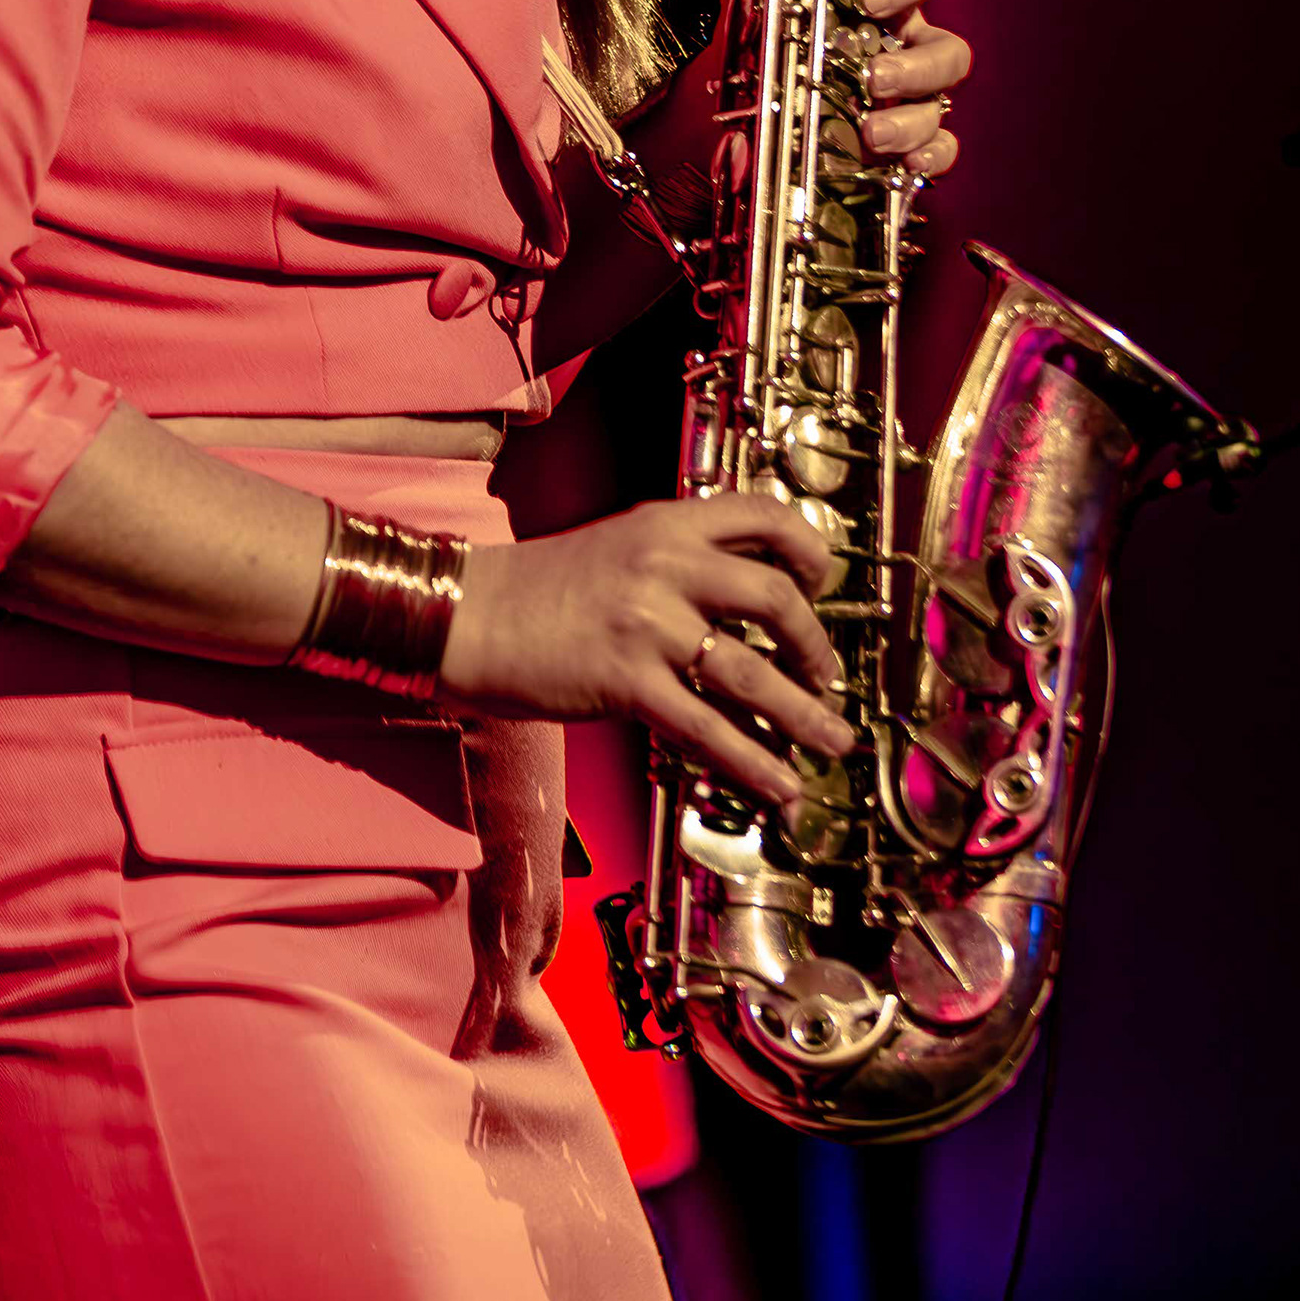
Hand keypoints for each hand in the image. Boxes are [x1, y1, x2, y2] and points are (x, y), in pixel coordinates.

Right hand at [438, 494, 854, 806]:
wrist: (468, 616)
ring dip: (805, 715)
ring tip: (831, 740)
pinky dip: (756, 764)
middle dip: (816, 647)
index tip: (822, 584)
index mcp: (664, 523)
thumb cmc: (537, 589)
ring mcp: (647, 624)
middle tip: (825, 678)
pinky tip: (780, 785)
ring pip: (754, 673)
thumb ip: (680, 560)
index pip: (763, 515)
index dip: (809, 551)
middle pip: (776, 597)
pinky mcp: (627, 682)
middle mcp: (664, 564)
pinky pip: (710, 729)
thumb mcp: (619, 547)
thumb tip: (749, 601)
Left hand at [630, 0, 971, 193]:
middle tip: (874, 76)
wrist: (728, 135)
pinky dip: (929, 155)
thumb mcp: (741, 18)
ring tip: (873, 132)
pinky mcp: (902, 148)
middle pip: (944, 47)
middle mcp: (900, 50)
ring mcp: (906, 101)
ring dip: (915, 117)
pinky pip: (939, 150)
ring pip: (941, 101)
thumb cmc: (758, 65)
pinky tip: (905, 162)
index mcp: (873, 7)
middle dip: (917, 63)